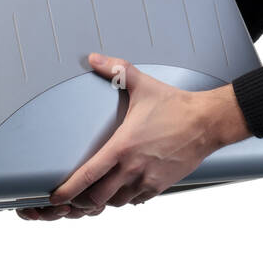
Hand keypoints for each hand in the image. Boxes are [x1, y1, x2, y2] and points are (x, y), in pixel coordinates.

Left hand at [16, 52, 250, 221]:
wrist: (208, 122)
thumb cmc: (176, 106)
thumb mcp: (142, 85)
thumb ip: (115, 70)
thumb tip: (94, 59)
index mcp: (122, 147)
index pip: (86, 176)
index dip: (66, 191)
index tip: (54, 197)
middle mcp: (132, 168)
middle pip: (97, 199)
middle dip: (82, 201)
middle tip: (74, 197)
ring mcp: (147, 180)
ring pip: (116, 203)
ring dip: (104, 201)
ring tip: (97, 193)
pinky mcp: (160, 186)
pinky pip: (136, 201)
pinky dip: (126, 199)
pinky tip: (123, 189)